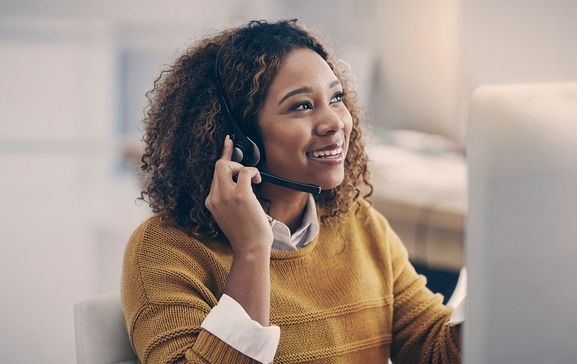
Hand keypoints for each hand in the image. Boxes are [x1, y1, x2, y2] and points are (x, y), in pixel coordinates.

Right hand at [205, 135, 272, 255]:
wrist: (250, 248)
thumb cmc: (245, 234)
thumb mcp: (229, 214)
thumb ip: (229, 198)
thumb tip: (241, 181)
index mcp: (211, 201)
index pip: (214, 174)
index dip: (223, 157)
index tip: (227, 143)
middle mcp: (215, 197)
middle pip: (218, 166)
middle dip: (232, 160)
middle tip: (244, 166)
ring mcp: (226, 195)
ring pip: (226, 164)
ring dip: (241, 166)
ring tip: (253, 180)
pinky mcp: (240, 195)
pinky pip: (244, 171)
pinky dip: (253, 172)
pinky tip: (258, 181)